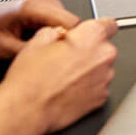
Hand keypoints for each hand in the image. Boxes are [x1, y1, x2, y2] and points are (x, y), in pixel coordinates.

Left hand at [0, 0, 81, 60]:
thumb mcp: (4, 50)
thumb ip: (34, 51)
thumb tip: (58, 56)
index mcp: (34, 7)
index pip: (72, 23)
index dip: (72, 42)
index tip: (66, 57)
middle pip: (72, 24)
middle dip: (62, 41)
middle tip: (43, 54)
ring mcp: (46, 1)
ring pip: (68, 24)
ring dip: (56, 38)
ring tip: (35, 45)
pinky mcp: (46, 5)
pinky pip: (60, 22)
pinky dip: (52, 34)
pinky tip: (36, 40)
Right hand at [0, 18, 117, 134]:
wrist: (27, 110)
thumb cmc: (31, 77)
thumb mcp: (38, 40)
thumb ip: (58, 30)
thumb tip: (61, 33)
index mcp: (93, 35)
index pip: (109, 24)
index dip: (95, 29)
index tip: (88, 34)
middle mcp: (105, 55)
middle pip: (103, 48)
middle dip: (88, 51)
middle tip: (66, 60)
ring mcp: (105, 78)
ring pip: (101, 68)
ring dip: (88, 70)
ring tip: (63, 78)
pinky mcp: (101, 97)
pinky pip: (98, 87)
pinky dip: (87, 87)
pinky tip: (68, 90)